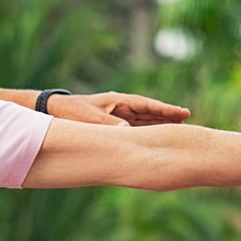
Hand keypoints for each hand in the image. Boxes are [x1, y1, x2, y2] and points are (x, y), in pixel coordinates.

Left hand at [52, 92, 191, 126]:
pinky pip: (133, 129)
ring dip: (158, 124)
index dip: (164, 110)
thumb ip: (107, 124)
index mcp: (118, 101)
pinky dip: (145, 132)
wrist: (53, 111)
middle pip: (149, 112)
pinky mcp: (112, 125)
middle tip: (188, 119)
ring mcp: (117, 116)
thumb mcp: (89, 118)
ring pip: (143, 121)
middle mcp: (120, 108)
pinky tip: (156, 138)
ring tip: (179, 128)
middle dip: (167, 116)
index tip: (182, 113)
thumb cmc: (69, 111)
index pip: (146, 105)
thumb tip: (127, 132)